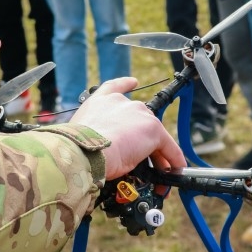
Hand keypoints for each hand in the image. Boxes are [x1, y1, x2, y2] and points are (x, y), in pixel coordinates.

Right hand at [70, 78, 185, 179]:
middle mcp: (122, 102)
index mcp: (100, 101)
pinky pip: (169, 147)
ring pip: (154, 134)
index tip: (133, 82)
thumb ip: (93, 135)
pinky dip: (173, 158)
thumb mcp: (81, 135)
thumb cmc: (76, 148)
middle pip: (140, 119)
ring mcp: (140, 114)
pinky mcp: (153, 130)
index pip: (115, 87)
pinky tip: (176, 168)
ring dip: (157, 152)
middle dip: (142, 137)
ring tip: (160, 168)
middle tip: (143, 156)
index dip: (126, 85)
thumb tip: (100, 151)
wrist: (84, 151)